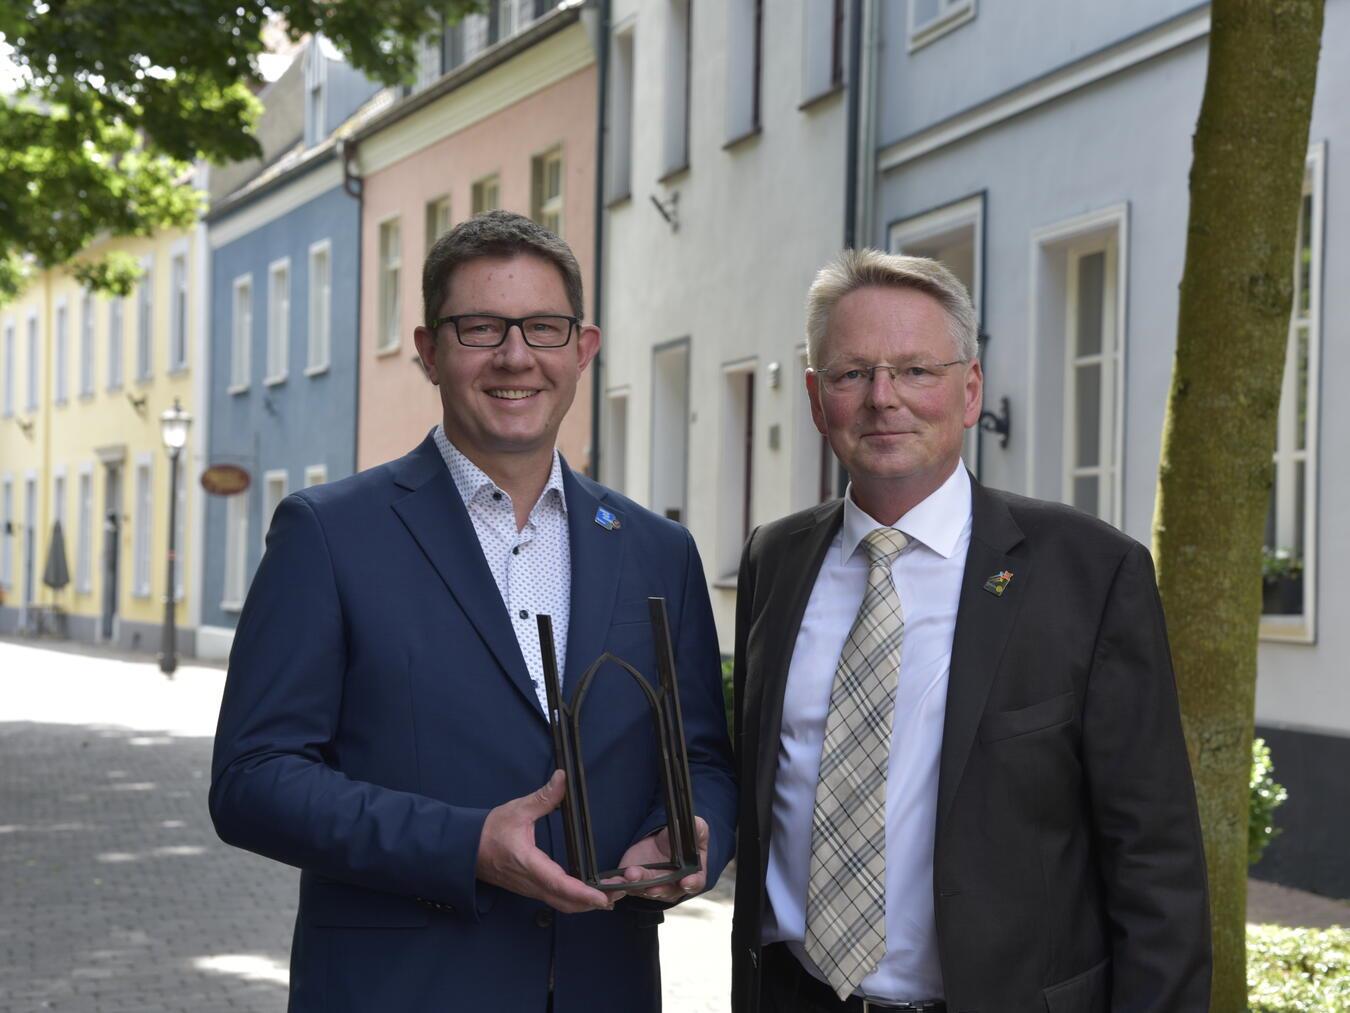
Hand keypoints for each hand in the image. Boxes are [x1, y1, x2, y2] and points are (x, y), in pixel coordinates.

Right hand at [475, 770, 613, 913]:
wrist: (464, 849)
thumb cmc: (489, 830)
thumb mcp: (517, 810)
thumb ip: (543, 797)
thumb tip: (563, 778)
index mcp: (528, 864)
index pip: (559, 884)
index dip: (582, 893)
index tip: (602, 897)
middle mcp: (531, 883)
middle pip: (567, 902)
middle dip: (594, 902)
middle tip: (620, 892)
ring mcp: (530, 889)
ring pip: (562, 904)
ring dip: (586, 904)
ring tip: (611, 895)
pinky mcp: (530, 889)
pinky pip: (556, 900)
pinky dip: (575, 901)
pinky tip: (589, 895)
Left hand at [611, 816, 709, 903]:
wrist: (661, 843)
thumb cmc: (683, 841)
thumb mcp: (693, 831)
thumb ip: (697, 829)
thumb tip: (697, 824)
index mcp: (691, 874)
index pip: (695, 882)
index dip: (691, 882)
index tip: (686, 881)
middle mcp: (672, 886)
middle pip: (666, 889)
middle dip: (658, 887)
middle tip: (652, 885)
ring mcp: (652, 886)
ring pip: (645, 889)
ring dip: (637, 884)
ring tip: (631, 874)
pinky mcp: (634, 883)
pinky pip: (626, 886)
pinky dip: (618, 885)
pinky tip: (612, 882)